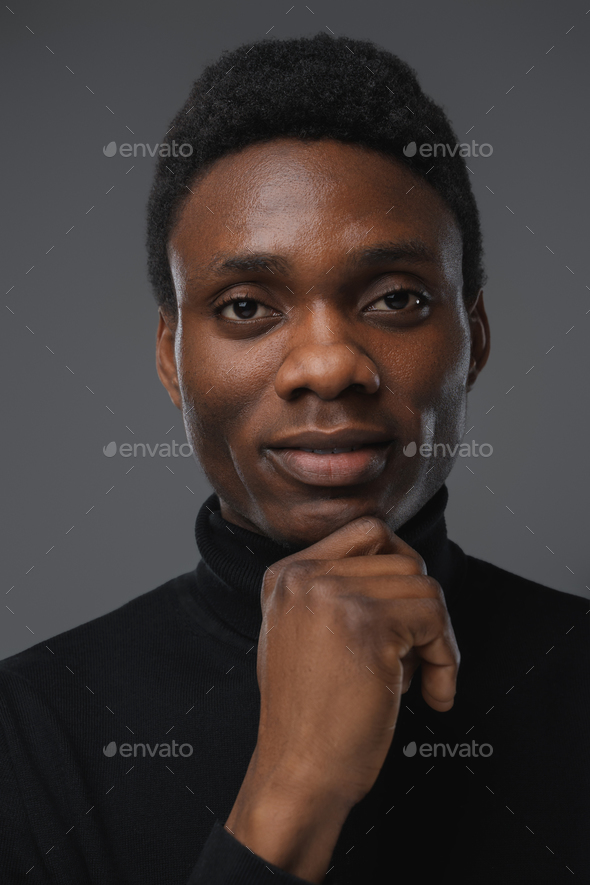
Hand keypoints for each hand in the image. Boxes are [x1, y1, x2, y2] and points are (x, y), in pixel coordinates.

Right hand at [225, 514, 459, 881]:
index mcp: (286, 575)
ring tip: (417, 681)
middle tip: (415, 659)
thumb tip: (406, 570)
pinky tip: (432, 695)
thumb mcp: (304, 634)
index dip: (402, 570)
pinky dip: (447, 660)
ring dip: (436, 640)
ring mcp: (332, 595)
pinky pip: (435, 620)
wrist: (297, 774)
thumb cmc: (310, 716)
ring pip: (425, 588)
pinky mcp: (366, 624)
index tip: (409, 615)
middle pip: (404, 561)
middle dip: (422, 612)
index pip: (368, 532)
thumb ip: (338, 593)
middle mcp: (304, 575)